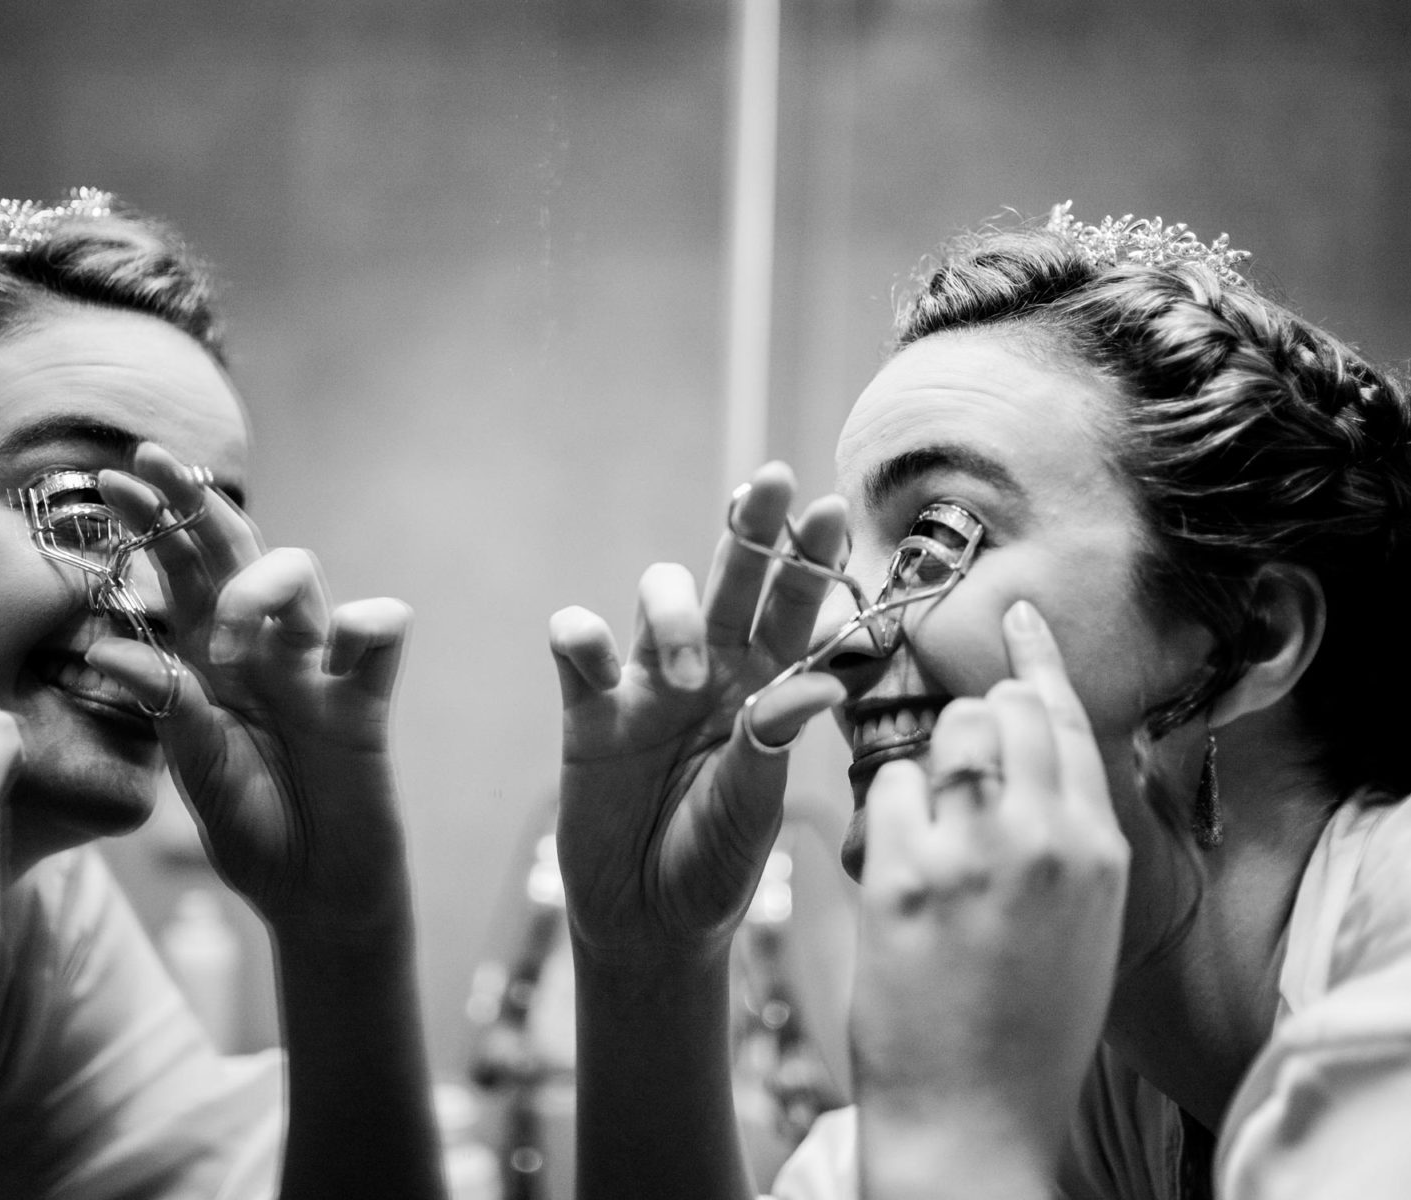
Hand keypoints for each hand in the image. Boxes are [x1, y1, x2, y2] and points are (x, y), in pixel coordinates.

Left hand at [90, 444, 412, 935]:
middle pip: (236, 550)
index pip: (182, 571)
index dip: (153, 522)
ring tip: (228, 642)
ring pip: (301, 573)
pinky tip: (335, 655)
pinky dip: (357, 626)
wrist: (314, 893)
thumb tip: (111, 650)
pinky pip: (378, 627)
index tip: (112, 481)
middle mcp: (264, 650)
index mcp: (212, 661)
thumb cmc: (255, 830)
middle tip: (154, 465)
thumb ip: (167, 708)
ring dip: (256, 586)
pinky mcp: (365, 697)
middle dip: (195, 504)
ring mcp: (318, 667)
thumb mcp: (197, 769)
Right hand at [548, 463, 848, 963]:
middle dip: (751, 527)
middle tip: (769, 481)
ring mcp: (647, 683)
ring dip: (674, 614)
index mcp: (767, 689)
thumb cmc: (715, 865)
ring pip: (660, 595)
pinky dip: (580, 634)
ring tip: (685, 675)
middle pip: (733, 577)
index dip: (812, 560)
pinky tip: (587, 649)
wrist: (646, 921)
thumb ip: (772, 747)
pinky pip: (578, 647)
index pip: (796, 610)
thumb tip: (816, 688)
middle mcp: (712, 670)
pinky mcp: (589, 708)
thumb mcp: (752, 811)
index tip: (832, 511)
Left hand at [851, 601, 1126, 1191]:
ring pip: (944, 732)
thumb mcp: (1080, 924)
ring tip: (924, 832)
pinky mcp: (910, 875)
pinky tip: (894, 871)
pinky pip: (887, 788)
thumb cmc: (1024, 1027)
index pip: (1069, 719)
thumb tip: (1029, 764)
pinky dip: (882, 818)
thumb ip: (1064, 838)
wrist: (975, 1118)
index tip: (1019, 615)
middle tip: (949, 768)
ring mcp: (980, 852)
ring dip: (924, 765)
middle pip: (1002, 709)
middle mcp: (1049, 838)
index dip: (1037, 658)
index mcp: (1098, 850)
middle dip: (968, 721)